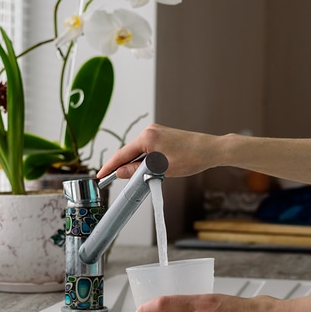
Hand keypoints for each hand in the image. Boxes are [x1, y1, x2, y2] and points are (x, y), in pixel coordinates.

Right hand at [97, 123, 223, 179]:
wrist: (211, 149)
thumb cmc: (191, 158)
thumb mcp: (162, 169)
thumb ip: (138, 171)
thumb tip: (120, 173)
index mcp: (147, 137)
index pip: (122, 154)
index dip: (110, 166)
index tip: (100, 175)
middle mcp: (150, 131)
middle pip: (129, 152)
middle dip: (121, 166)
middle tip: (110, 180)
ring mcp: (157, 132)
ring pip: (139, 151)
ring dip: (134, 164)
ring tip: (130, 178)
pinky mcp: (163, 136)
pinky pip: (147, 149)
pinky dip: (143, 160)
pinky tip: (144, 169)